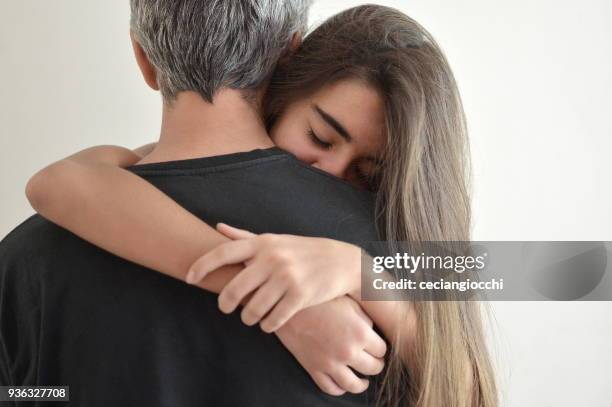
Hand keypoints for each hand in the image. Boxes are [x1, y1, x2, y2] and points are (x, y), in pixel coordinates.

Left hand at [186, 223, 362, 331]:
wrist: (342, 261)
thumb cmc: (302, 251)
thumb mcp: (274, 239)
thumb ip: (245, 236)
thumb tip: (217, 227)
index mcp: (263, 244)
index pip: (223, 253)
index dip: (201, 266)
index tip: (188, 278)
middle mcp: (272, 259)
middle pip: (234, 289)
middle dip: (225, 303)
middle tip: (226, 308)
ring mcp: (286, 278)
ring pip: (252, 310)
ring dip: (248, 318)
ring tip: (250, 317)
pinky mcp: (300, 297)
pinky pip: (273, 320)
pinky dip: (267, 326)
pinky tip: (269, 323)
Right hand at [276, 296, 386, 395]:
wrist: (290, 306)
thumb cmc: (320, 300)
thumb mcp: (348, 302)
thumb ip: (365, 318)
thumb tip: (372, 330)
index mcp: (360, 333)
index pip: (382, 349)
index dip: (381, 347)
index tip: (378, 345)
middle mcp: (348, 352)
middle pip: (373, 368)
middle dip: (376, 364)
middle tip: (374, 360)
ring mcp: (330, 363)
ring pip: (354, 385)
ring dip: (362, 383)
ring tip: (364, 379)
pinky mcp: (313, 368)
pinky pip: (330, 388)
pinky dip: (340, 389)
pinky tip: (343, 383)